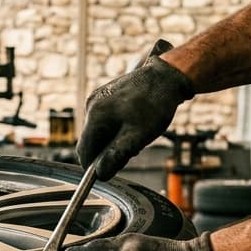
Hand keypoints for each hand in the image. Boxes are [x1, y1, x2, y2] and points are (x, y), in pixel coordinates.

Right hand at [77, 43, 194, 177]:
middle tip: (132, 150)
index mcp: (95, 115)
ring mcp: (96, 99)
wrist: (167, 76)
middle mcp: (91, 105)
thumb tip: (100, 174)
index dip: (95, 166)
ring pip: (98, 131)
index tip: (111, 170)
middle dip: (106, 152)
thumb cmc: (155, 104)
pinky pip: (103, 120)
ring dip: (112, 140)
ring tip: (136, 134)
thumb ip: (116, 156)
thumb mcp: (138, 136)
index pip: (84, 151)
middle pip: (90, 141)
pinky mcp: (104, 95)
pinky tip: (133, 124)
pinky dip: (115, 128)